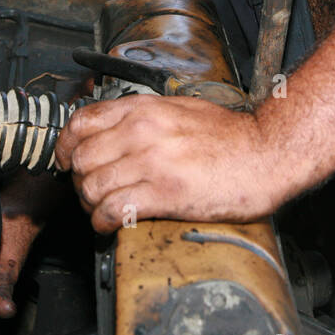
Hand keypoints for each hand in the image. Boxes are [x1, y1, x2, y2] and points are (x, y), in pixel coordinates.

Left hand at [54, 93, 283, 233]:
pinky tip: (112, 225)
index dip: (66, 146)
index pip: (81, 122)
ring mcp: (152, 161)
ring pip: (92, 186)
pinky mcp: (165, 193)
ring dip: (91, 204)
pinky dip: (104, 222)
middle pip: (81, 158)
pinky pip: (114, 210)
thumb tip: (113, 133)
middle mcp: (142, 131)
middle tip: (91, 192)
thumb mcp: (179, 109)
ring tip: (103, 210)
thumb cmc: (230, 136)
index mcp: (144, 109)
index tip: (68, 161)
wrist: (268, 153)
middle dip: (79, 180)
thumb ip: (143, 118)